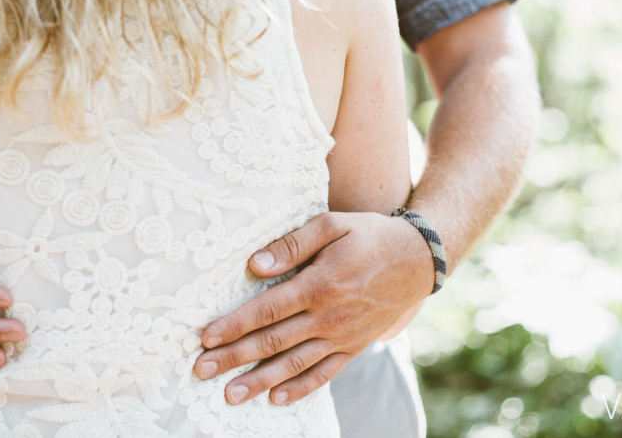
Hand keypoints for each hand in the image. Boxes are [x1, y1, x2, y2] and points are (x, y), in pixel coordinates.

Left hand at [193, 211, 432, 405]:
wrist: (420, 258)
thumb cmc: (371, 235)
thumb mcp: (333, 225)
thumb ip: (293, 244)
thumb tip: (255, 265)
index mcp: (320, 284)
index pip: (267, 310)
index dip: (234, 325)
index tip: (206, 338)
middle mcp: (329, 316)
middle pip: (273, 342)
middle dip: (234, 358)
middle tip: (201, 371)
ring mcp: (343, 336)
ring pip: (294, 364)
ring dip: (259, 381)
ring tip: (230, 395)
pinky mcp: (355, 346)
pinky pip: (325, 373)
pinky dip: (301, 388)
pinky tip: (277, 398)